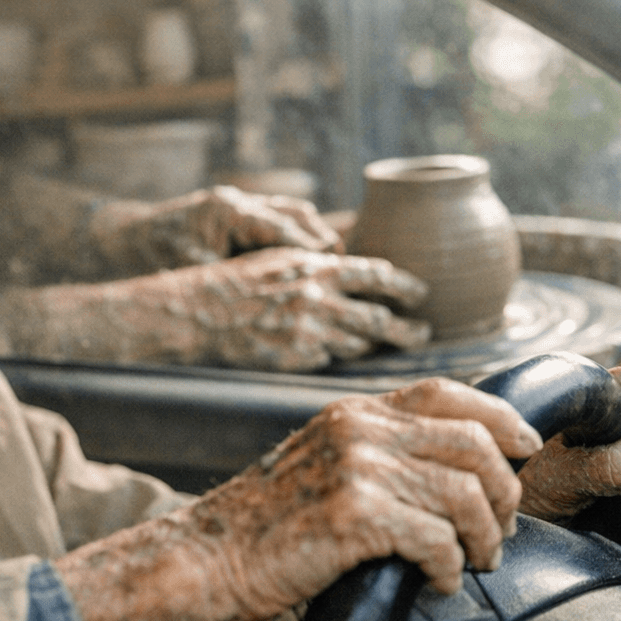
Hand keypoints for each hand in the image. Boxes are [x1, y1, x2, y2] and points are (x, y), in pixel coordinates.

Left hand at [89, 185, 343, 271]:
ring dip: (318, 240)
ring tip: (338, 271)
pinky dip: (302, 238)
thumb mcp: (188, 271)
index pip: (285, 229)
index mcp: (228, 212)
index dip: (314, 254)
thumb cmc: (153, 256)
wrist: (126, 235)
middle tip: (350, 275)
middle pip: (300, 216)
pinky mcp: (242, 212)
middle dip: (325, 246)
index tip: (338, 276)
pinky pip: (284, 218)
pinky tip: (313, 265)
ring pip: (297, 213)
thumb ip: (226, 281)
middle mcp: (240, 201)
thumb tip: (263, 303)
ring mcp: (242, 203)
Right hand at [119, 247, 431, 370]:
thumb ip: (319, 266)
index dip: (405, 286)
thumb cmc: (235, 282)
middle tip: (423, 333)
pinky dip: (337, 357)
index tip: (421, 294)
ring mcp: (308, 331)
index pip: (378, 276)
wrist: (197, 313)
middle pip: (380, 318)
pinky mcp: (296, 359)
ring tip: (390, 348)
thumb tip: (354, 269)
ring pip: (359, 344)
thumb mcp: (280, 259)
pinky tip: (339, 356)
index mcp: (317, 267)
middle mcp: (318, 298)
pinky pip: (329, 360)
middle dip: (407, 328)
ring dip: (377, 347)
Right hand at [196, 379, 543, 619]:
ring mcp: (358, 469)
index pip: (447, 393)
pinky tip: (438, 581)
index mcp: (354, 412)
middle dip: (504, 491)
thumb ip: (375, 452)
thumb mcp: (322, 463)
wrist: (208, 556)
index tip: (526, 446)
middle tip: (500, 529)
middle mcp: (360, 430)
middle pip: (472, 445)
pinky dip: (450, 567)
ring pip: (465, 493)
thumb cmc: (265, 524)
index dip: (500, 418)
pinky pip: (437, 539)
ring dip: (485, 536)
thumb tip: (450, 471)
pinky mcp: (356, 515)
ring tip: (475, 560)